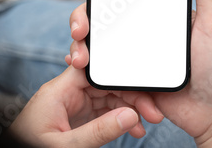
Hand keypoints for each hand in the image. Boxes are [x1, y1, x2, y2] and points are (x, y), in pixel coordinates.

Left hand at [10, 60, 163, 146]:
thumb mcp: (66, 146)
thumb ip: (99, 131)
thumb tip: (131, 116)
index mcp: (59, 90)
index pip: (93, 70)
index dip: (119, 72)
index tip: (142, 87)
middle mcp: (67, 93)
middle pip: (106, 83)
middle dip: (131, 96)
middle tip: (153, 111)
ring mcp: (73, 104)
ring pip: (109, 97)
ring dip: (129, 108)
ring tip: (147, 123)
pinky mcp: (78, 116)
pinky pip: (104, 111)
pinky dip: (120, 119)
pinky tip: (134, 128)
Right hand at [69, 0, 211, 146]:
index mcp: (159, 11)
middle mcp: (142, 28)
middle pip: (104, 13)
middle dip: (83, 15)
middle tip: (81, 27)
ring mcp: (133, 52)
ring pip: (98, 40)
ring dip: (81, 42)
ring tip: (80, 55)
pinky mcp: (129, 77)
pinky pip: (103, 69)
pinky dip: (89, 67)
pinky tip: (80, 67)